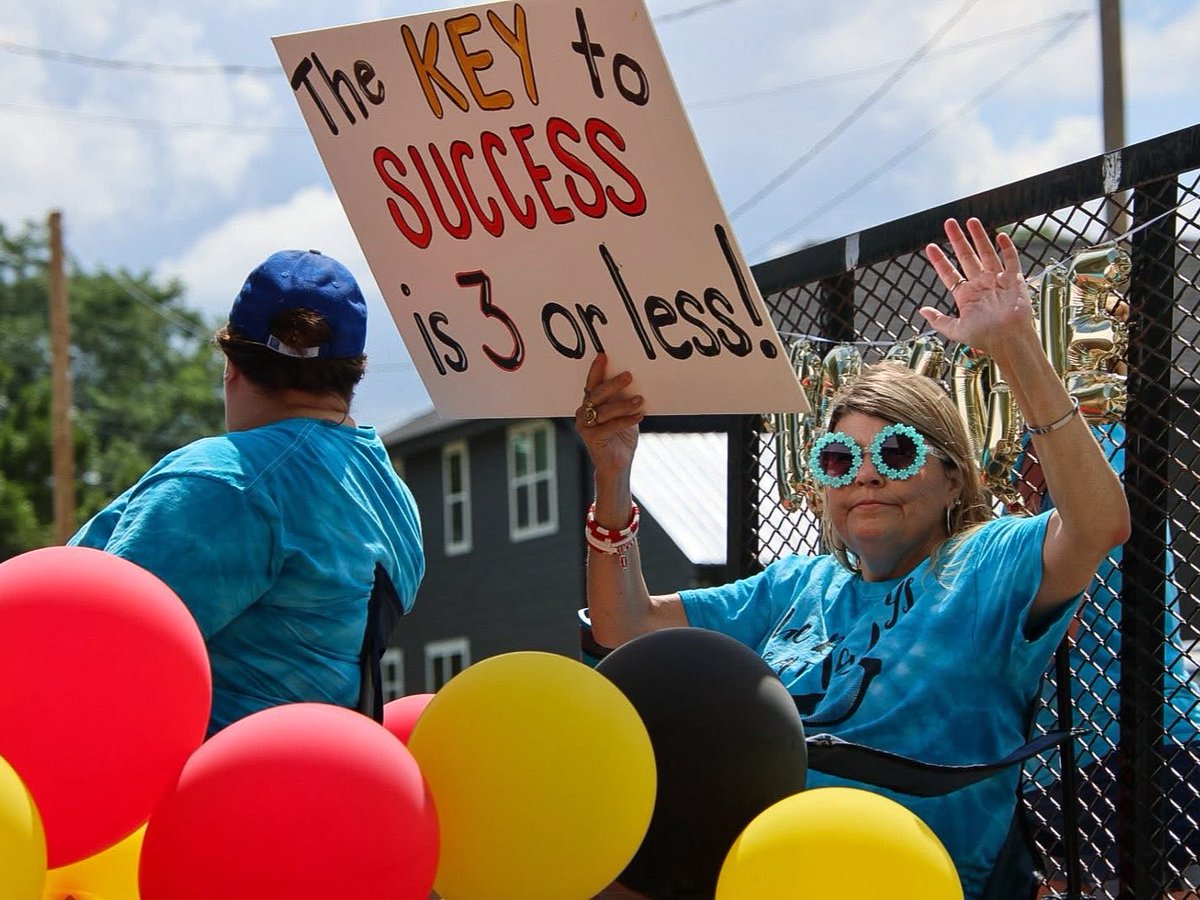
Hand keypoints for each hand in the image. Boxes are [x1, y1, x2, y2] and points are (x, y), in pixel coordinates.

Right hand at [575, 354, 643, 478]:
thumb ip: (623, 398)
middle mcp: (583, 413)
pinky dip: (626, 420)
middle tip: (629, 375)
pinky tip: (639, 416)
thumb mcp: (624, 413)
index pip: (592, 383)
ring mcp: (585, 426)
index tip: (604, 356)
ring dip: (623, 404)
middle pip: (597, 394)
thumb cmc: (621, 435)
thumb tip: (636, 378)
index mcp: (590, 403)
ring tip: (640, 399)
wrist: (618, 463)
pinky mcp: (592, 439)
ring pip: (604, 410)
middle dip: (613, 384)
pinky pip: (610, 426)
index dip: (596, 369)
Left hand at [919, 218, 1033, 357]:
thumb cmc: (984, 338)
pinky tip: (1000, 236)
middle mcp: (980, 284)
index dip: (939, 260)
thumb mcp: (956, 330)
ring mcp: (996, 280)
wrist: (1008, 341)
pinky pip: (1010, 260)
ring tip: (970, 221)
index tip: (929, 247)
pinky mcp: (1014, 280)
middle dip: (957, 239)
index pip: (949, 273)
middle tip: (949, 223)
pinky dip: (1007, 248)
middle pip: (966, 256)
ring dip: (979, 237)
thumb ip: (939, 320)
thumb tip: (921, 311)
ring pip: (986, 253)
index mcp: (965, 295)